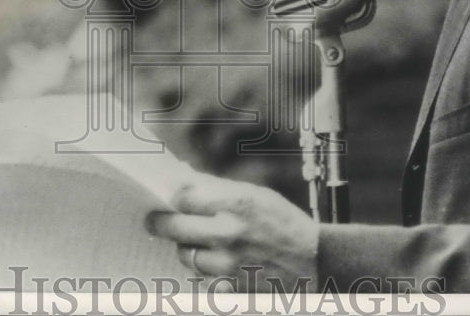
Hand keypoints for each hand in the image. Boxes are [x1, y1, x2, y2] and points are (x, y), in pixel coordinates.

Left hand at [145, 174, 318, 291]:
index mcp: (237, 203)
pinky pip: (200, 277)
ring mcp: (227, 265)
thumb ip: (219, 190)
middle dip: (161, 222)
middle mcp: (229, 233)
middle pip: (174, 227)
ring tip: (197, 241)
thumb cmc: (285, 224)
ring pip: (185, 254)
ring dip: (187, 247)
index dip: (171, 196)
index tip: (165, 195)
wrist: (315, 263)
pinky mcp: (229, 289)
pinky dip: (202, 269)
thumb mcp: (257, 195)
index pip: (184, 197)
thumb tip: (183, 180)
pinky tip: (214, 260)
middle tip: (153, 220)